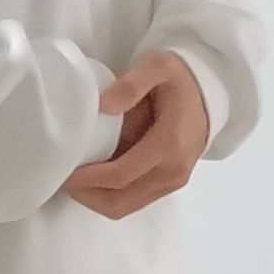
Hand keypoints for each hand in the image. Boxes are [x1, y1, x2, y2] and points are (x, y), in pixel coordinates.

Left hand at [61, 52, 214, 217]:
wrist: (209, 93)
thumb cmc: (180, 79)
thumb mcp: (158, 67)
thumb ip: (131, 84)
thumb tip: (103, 107)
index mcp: (170, 145)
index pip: (122, 175)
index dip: (89, 179)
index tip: (66, 172)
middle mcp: (173, 171)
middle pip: (120, 200)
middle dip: (87, 195)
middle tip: (64, 180)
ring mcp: (173, 181)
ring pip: (126, 206)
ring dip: (96, 199)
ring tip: (75, 180)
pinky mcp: (170, 184)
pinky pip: (134, 201)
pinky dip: (110, 195)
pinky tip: (95, 178)